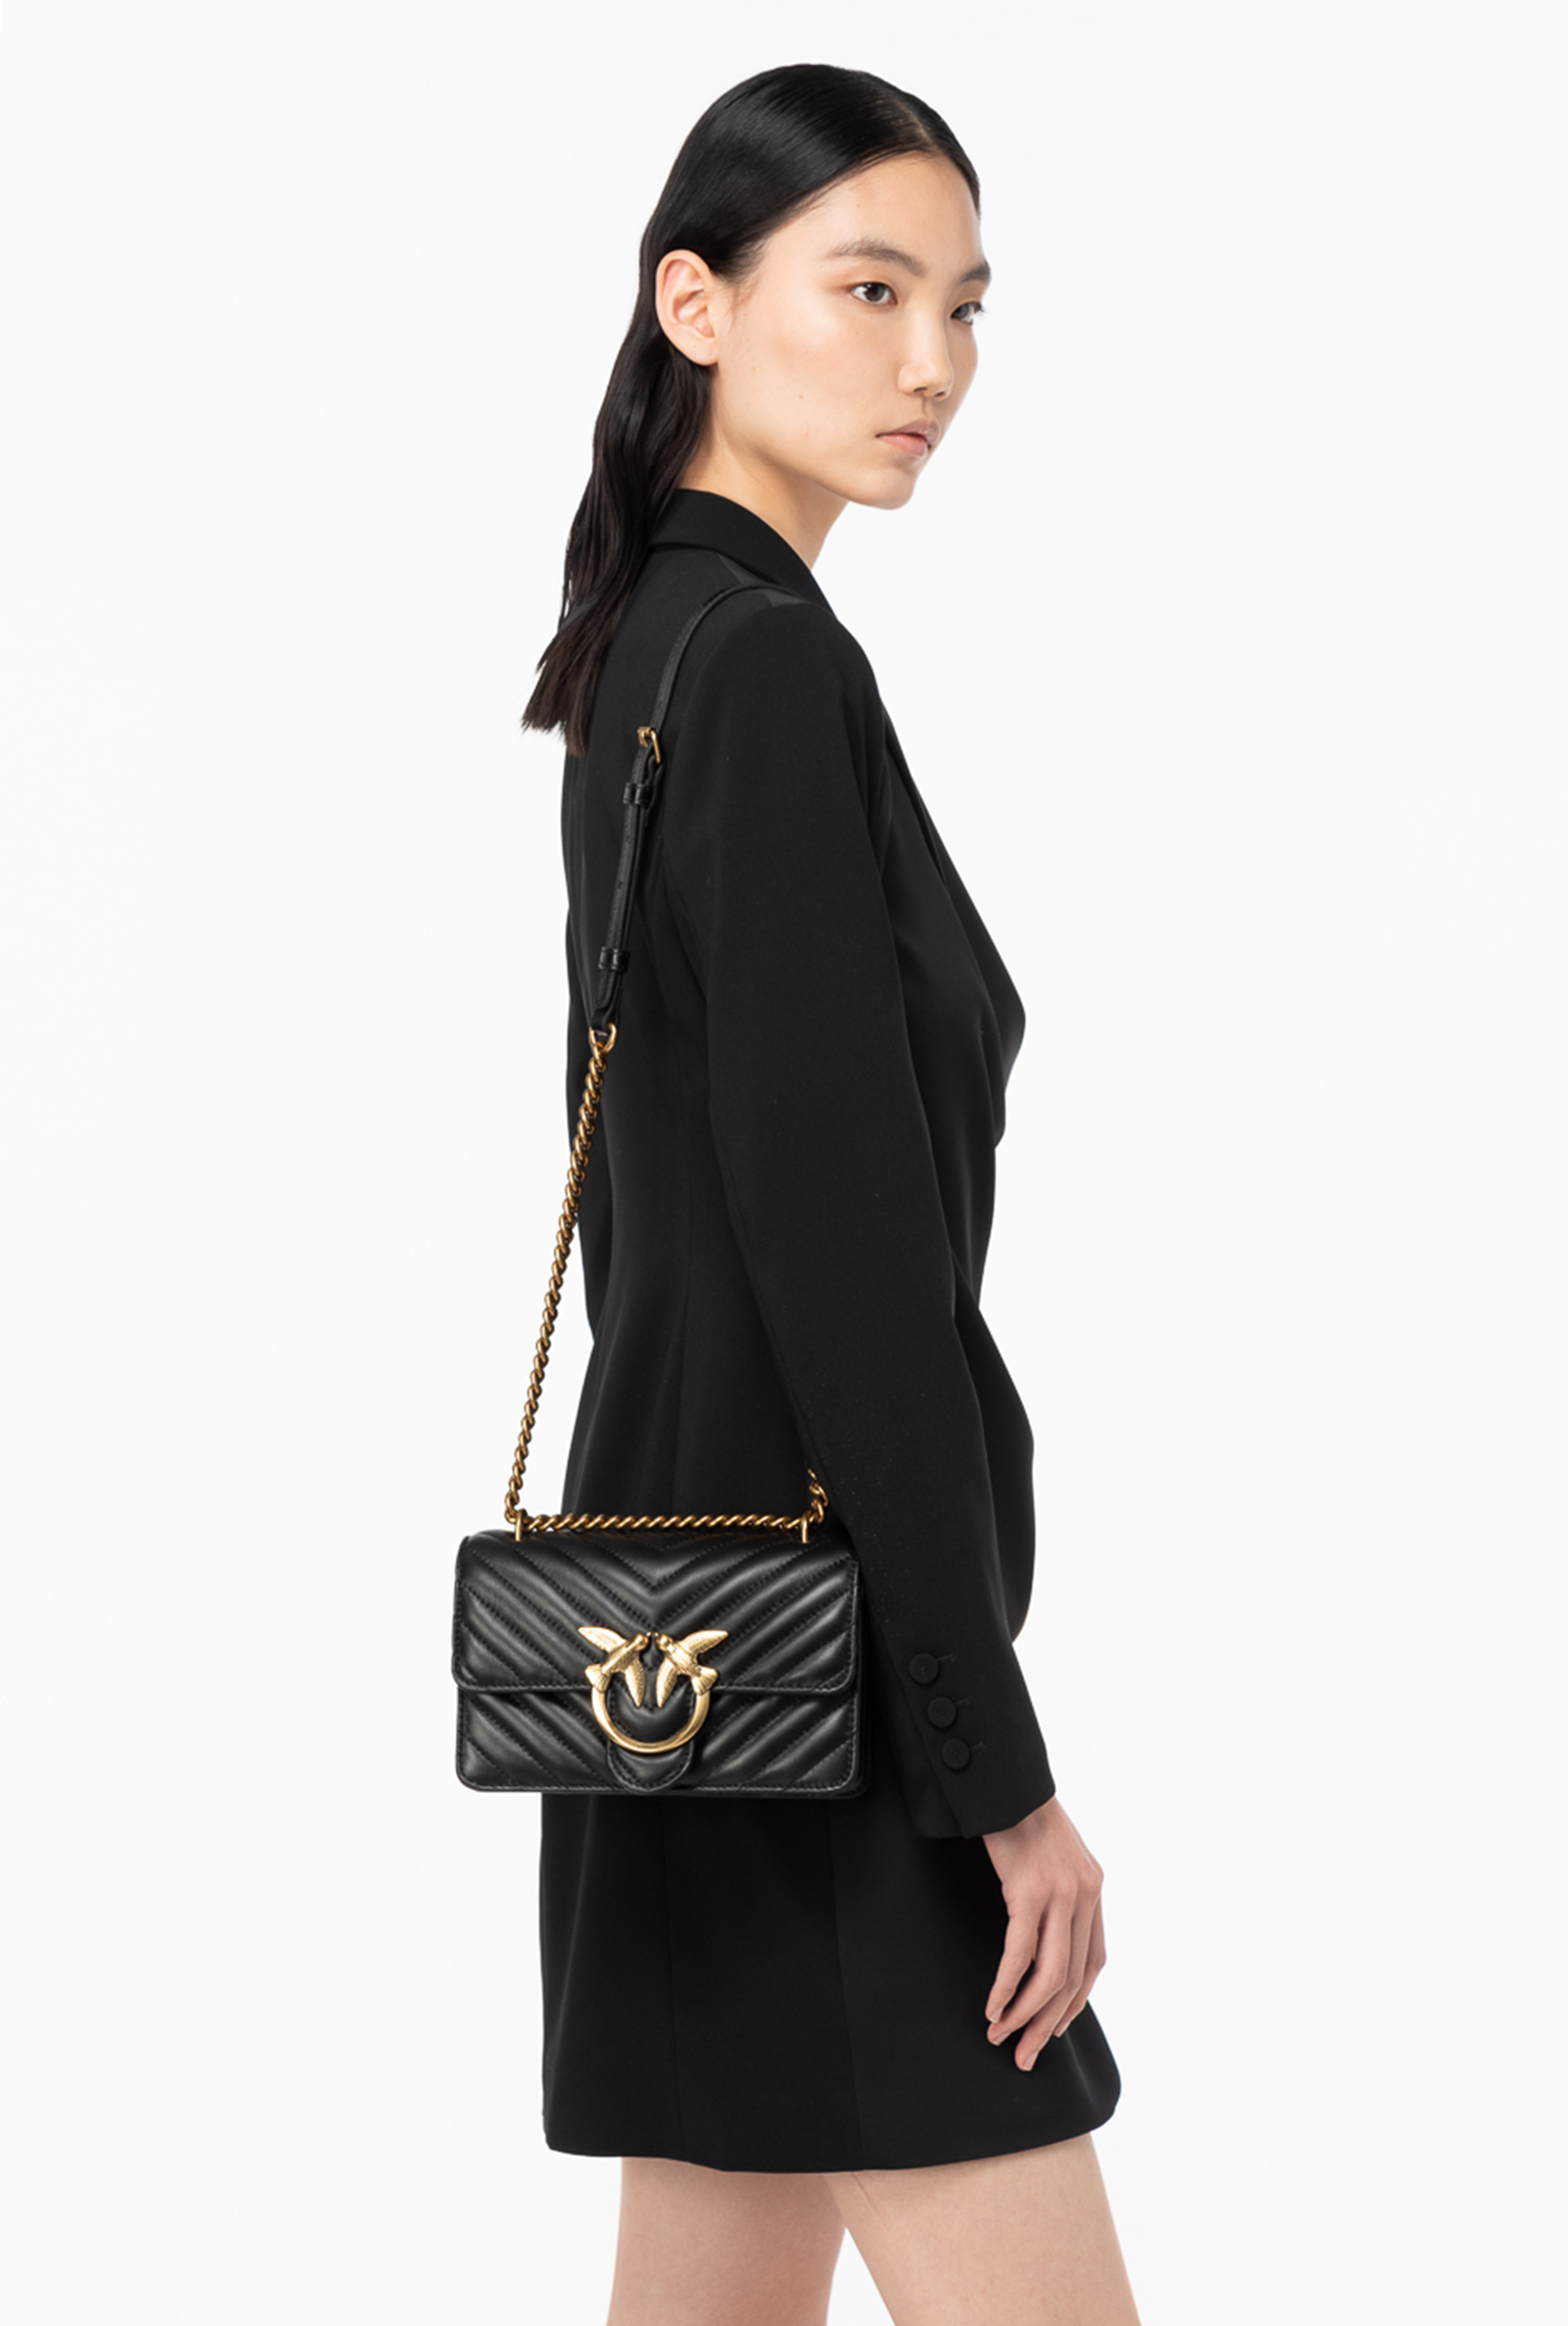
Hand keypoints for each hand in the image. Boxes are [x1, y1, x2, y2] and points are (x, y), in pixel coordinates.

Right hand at [981, 1795, 1106, 2069]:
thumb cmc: (1018, 1814)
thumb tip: (1044, 1930)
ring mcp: (1060, 1893)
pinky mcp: (1029, 1890)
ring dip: (1024, 2012)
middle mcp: (1085, 1894)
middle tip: (1023, 2053)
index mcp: (1092, 1888)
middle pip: (1073, 1978)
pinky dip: (1007, 1985)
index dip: (1074, 2002)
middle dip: (1046, 2022)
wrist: (1004, 1777)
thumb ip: (1057, 1891)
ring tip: (1000, 2034)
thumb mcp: (1051, 1855)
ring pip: (1050, 1974)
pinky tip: (993, 2004)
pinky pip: (1020, 1953)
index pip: (1093, 1962)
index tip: (1052, 2029)